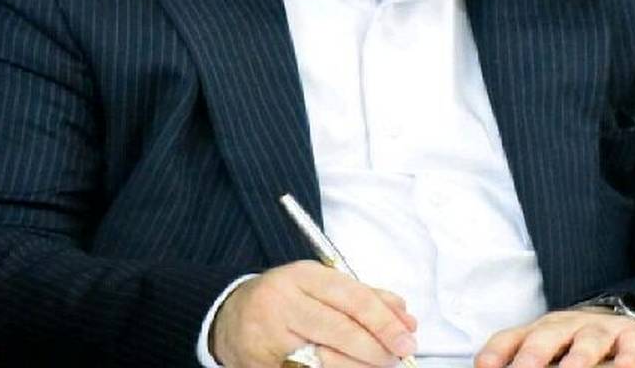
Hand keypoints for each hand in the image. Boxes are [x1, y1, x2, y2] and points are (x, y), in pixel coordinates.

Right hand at [211, 260, 417, 367]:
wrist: (228, 318)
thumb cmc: (284, 299)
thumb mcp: (320, 283)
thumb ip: (364, 295)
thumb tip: (404, 316)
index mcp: (300, 276)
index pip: (352, 298)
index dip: (384, 321)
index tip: (406, 337)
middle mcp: (282, 304)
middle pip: (342, 331)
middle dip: (377, 349)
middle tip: (397, 357)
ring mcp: (270, 339)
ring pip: (327, 361)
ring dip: (361, 367)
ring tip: (377, 366)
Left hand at [475, 309, 634, 367]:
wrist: (617, 318)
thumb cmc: (571, 344)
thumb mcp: (546, 350)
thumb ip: (523, 361)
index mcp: (538, 332)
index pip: (510, 339)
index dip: (496, 353)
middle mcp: (565, 326)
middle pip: (546, 336)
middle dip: (534, 355)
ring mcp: (597, 329)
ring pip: (588, 339)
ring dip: (579, 357)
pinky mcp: (630, 336)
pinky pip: (629, 346)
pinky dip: (628, 357)